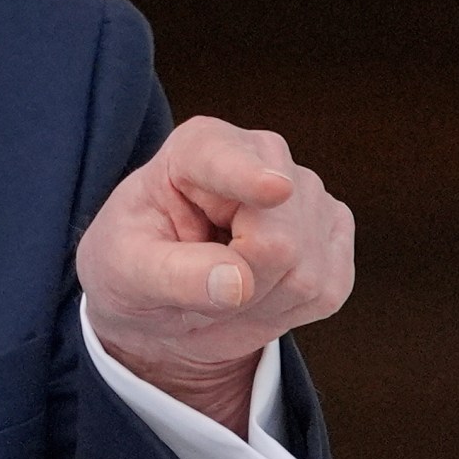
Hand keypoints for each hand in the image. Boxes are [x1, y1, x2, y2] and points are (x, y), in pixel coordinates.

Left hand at [76, 117, 353, 433]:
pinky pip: (327, 290)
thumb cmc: (132, 265)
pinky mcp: (333, 232)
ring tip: (221, 285)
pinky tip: (256, 292)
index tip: (274, 190)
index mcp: (199, 146)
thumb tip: (238, 283)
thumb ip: (173, 275)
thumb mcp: (125, 271)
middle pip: (278, 242)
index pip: (229, 163)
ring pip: (306, 274)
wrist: (161, 293)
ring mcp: (308, 192)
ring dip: (259, 303)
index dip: (251, 178)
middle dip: (239, 287)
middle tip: (195, 286)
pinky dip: (287, 311)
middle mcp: (264, 156)